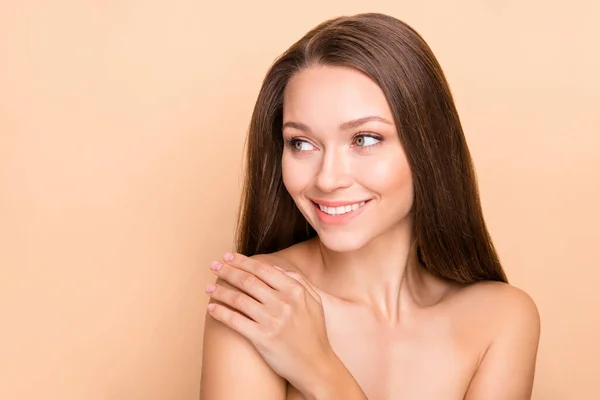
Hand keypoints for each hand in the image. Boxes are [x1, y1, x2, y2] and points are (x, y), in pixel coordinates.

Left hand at [205, 252, 333, 392]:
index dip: (242, 261)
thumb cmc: (315, 333)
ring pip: (239, 299)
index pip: (263, 269)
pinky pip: (235, 321)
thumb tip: (276, 267)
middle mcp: (283, 303)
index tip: (228, 257)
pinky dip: (221, 313)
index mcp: (295, 290)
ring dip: (220, 291)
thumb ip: (298, 281)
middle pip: (248, 281)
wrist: (317, 366)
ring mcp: (272, 321)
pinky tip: (211, 308)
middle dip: (228, 271)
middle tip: (214, 266)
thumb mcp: (314, 301)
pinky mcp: (262, 338)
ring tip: (209, 287)